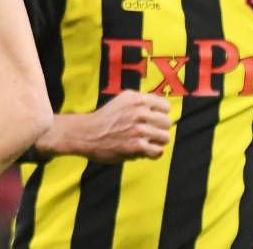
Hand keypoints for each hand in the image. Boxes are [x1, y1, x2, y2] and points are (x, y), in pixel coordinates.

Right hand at [40, 90, 171, 162]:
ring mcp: (140, 129)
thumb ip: (140, 102)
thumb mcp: (121, 101)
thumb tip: (161, 110)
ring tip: (144, 142)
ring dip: (156, 142)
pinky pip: (158, 151)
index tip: (152, 120)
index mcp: (136, 99)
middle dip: (158, 129)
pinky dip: (151, 153)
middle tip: (146, 133)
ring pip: (165, 138)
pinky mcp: (138, 145)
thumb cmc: (103, 119)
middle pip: (167, 122)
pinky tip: (141, 151)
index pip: (165, 106)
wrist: (86, 134)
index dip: (160, 114)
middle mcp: (140, 111)